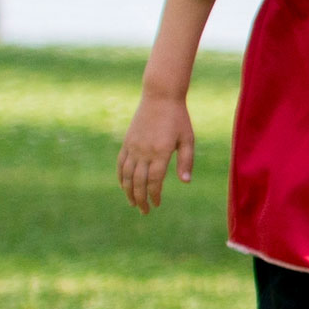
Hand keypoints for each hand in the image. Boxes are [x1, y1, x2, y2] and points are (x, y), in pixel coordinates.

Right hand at [118, 92, 193, 212]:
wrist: (160, 98)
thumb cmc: (178, 119)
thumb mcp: (188, 139)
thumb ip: (186, 161)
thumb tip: (185, 182)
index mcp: (160, 152)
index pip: (154, 181)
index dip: (154, 195)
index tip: (156, 204)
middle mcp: (143, 151)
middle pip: (138, 181)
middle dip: (140, 198)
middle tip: (144, 211)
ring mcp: (133, 147)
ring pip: (126, 175)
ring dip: (128, 191)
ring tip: (133, 203)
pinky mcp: (127, 142)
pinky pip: (120, 163)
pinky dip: (120, 177)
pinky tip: (124, 185)